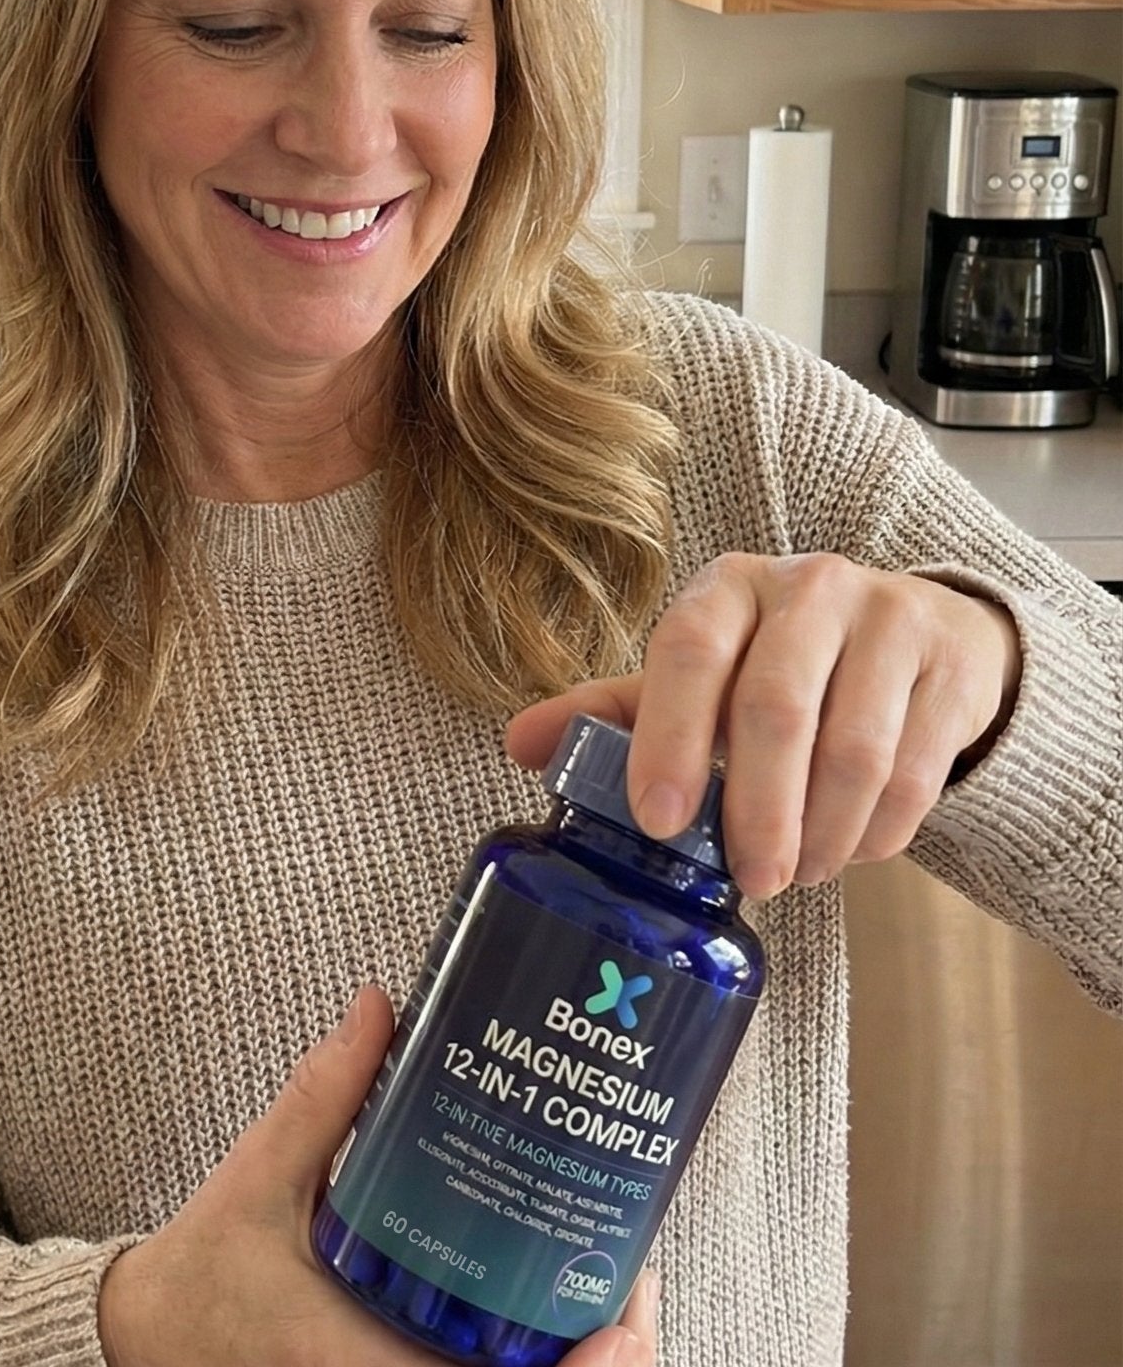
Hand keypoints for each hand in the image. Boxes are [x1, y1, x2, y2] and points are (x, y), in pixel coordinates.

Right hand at [97, 987, 660, 1365]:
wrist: (149, 1342)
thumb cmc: (203, 1271)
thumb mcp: (258, 1175)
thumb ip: (323, 1095)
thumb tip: (381, 1004)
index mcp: (357, 1366)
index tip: (624, 1317)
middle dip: (608, 1363)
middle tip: (634, 1284)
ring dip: (575, 1366)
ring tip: (613, 1295)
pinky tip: (561, 1320)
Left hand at [506, 552, 1020, 900]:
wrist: (915, 637)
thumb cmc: (778, 666)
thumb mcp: (698, 677)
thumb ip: (616, 711)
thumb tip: (518, 744)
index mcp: (727, 589)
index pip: (689, 651)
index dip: (669, 738)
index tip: (658, 821)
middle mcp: (807, 588)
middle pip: (774, 707)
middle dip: (756, 811)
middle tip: (752, 882)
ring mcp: (889, 618)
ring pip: (853, 749)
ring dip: (822, 833)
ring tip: (799, 875)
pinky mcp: (951, 665)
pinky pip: (915, 770)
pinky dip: (879, 832)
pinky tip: (851, 851)